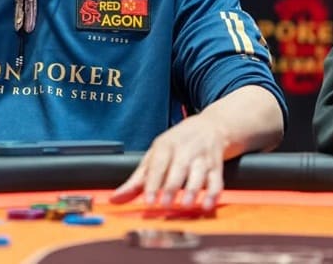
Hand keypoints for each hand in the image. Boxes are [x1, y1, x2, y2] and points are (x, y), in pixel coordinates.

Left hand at [110, 114, 226, 209]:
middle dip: (172, 187)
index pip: (158, 165)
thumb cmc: (177, 144)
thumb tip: (115, 199)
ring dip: (193, 190)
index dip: (153, 183)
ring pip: (199, 174)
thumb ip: (136, 180)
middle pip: (178, 169)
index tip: (148, 200)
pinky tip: (207, 205)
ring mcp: (202, 158)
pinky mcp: (216, 167)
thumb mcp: (155, 155)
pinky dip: (214, 194)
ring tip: (187, 205)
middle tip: (166, 204)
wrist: (210, 127)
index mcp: (165, 146)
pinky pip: (217, 181)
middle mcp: (184, 150)